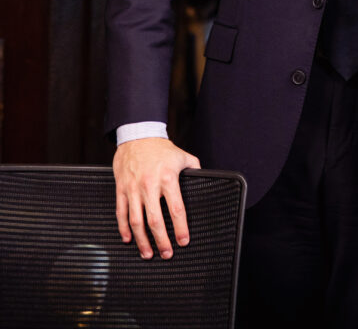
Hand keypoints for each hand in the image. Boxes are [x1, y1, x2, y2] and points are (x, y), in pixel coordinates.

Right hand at [113, 137, 200, 259]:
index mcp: (168, 178)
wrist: (137, 135)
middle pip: (155, 220)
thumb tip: (204, 179)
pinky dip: (124, 229)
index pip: (176, 209)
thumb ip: (194, 168)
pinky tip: (129, 239)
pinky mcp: (121, 189)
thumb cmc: (161, 148)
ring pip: (136, 221)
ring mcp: (133, 188)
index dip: (181, 228)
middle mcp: (150, 185)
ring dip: (142, 241)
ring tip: (148, 253)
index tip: (184, 241)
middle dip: (162, 241)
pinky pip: (121, 213)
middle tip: (167, 254)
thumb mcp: (182, 155)